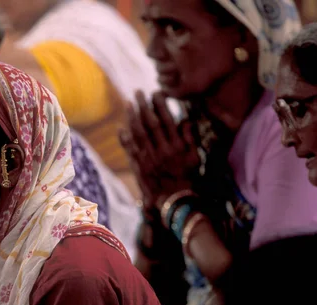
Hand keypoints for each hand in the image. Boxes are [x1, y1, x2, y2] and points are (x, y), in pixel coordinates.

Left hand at [119, 91, 199, 208]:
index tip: (156, 93)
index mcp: (177, 146)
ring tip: (129, 104)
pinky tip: (121, 127)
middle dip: (143, 105)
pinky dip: (124, 137)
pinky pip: (130, 149)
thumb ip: (190, 138)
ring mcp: (149, 159)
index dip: (160, 105)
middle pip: (150, 123)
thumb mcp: (196, 157)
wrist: (175, 201)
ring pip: (138, 133)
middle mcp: (162, 150)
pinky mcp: (139, 167)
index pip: (167, 120)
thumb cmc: (189, 178)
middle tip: (138, 92)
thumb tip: (186, 119)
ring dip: (132, 117)